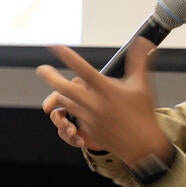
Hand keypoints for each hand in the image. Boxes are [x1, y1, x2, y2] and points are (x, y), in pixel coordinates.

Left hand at [35, 38, 173, 165]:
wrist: (144, 146)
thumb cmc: (144, 113)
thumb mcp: (142, 85)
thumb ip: (139, 60)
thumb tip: (143, 40)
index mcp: (106, 90)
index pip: (83, 69)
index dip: (67, 56)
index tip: (54, 46)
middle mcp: (95, 103)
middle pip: (63, 88)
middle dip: (49, 77)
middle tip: (41, 69)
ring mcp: (89, 118)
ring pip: (65, 103)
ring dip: (57, 95)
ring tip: (54, 88)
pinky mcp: (88, 130)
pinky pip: (72, 118)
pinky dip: (70, 110)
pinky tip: (68, 105)